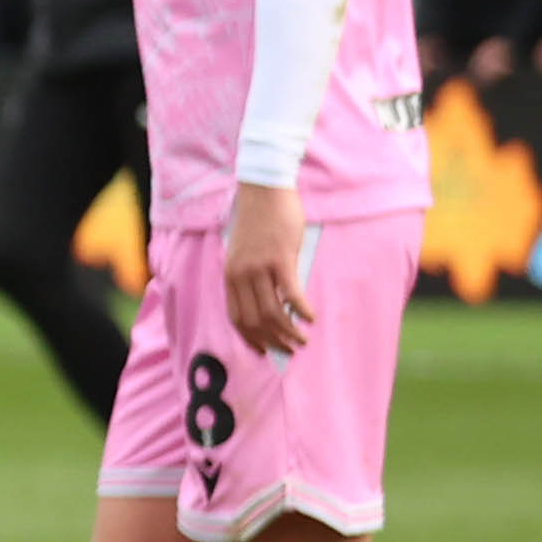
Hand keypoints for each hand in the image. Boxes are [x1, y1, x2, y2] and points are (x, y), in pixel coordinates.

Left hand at [225, 178, 312, 354]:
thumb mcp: (245, 252)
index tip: (263, 351)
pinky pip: (291, 294)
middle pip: (254, 320)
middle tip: (289, 351)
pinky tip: (311, 318)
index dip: (250, 338)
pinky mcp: (280, 259)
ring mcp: (259, 268)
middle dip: (272, 341)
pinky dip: (301, 310)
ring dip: (288, 332)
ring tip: (302, 341)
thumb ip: (250, 276)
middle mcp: (240, 275)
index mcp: (230, 275)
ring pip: (272, 312)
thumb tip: (266, 299)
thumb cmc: (258, 221)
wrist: (263, 190)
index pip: (236, 317)